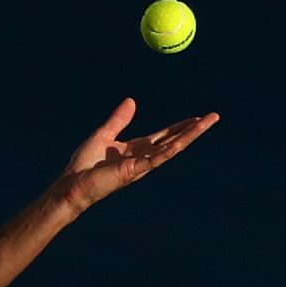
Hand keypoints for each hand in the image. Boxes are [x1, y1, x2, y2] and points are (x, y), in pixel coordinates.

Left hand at [56, 98, 217, 212]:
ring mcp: (141, 165)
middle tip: (213, 117)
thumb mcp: (103, 134)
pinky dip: (172, 148)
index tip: (196, 117)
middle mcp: (143, 158)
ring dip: (191, 135)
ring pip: (172, 148)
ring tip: (208, 122)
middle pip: (174, 140)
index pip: (163, 136)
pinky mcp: (135, 170)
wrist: (72, 185)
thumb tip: (132, 101)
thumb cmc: (84, 165)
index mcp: (135, 150)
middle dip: (193, 129)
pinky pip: (158, 157)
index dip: (180, 126)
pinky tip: (185, 139)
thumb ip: (119, 119)